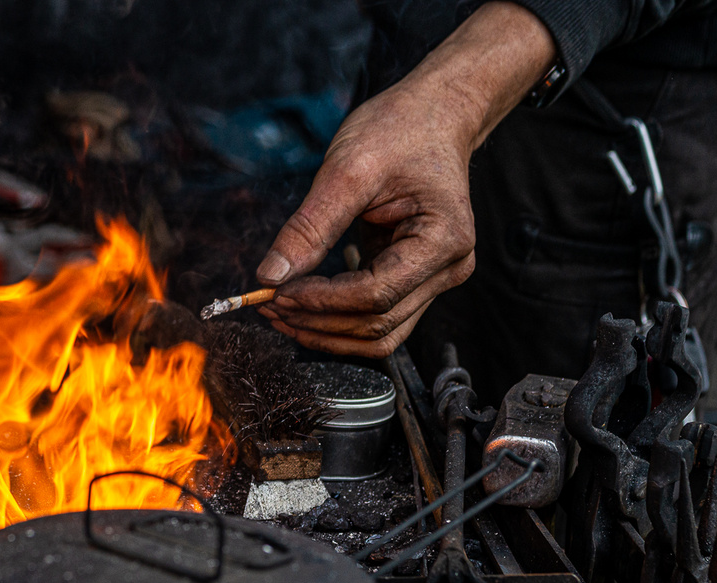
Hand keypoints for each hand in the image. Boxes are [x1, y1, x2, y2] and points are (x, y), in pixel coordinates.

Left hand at [255, 3, 555, 357]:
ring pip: (378, 334)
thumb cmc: (399, 130)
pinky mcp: (417, 280)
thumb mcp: (347, 168)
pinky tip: (303, 306)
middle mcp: (449, 269)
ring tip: (280, 314)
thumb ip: (309, 227)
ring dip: (326, 332)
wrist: (433, 115)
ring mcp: (436, 279)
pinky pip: (377, 318)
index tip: (276, 293)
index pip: (374, 296)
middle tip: (267, 307)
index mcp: (443, 241)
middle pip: (376, 324)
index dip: (321, 302)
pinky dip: (338, 320)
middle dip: (317, 322)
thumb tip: (269, 276)